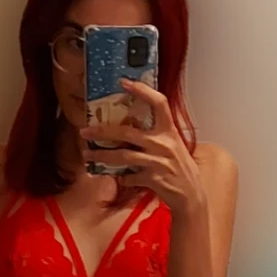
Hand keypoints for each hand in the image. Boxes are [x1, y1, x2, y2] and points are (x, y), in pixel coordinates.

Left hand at [81, 80, 205, 216]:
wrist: (191, 195)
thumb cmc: (181, 168)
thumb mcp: (174, 146)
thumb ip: (156, 136)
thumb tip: (129, 130)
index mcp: (170, 131)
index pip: (159, 103)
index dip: (142, 91)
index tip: (124, 82)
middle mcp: (164, 144)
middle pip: (127, 133)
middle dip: (103, 131)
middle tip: (85, 130)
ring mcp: (158, 162)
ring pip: (123, 156)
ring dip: (102, 155)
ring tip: (87, 154)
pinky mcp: (153, 179)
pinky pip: (129, 177)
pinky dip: (120, 177)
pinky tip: (116, 176)